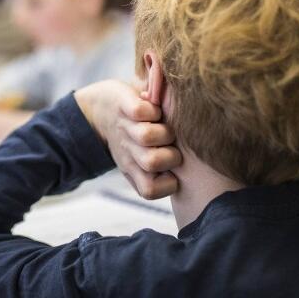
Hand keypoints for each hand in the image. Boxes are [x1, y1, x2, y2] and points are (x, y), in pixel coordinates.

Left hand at [75, 80, 180, 199]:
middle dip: (171, 154)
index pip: (150, 191)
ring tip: (164, 126)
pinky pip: (141, 111)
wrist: (100, 109)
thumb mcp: (142, 160)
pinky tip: (155, 108)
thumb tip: (198, 178)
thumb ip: (165, 171)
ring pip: (147, 136)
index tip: (173, 170)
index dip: (169, 183)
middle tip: (171, 146)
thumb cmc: (134, 136)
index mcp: (132, 170)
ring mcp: (124, 128)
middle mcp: (126, 152)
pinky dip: (153, 109)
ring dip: (164, 130)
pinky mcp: (123, 106)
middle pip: (152, 162)